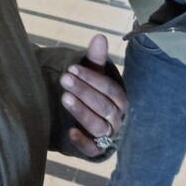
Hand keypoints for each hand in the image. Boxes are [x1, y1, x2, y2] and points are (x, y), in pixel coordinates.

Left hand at [59, 34, 127, 156]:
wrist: (89, 120)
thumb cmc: (92, 92)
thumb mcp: (93, 75)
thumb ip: (96, 58)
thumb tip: (100, 36)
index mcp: (120, 99)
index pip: (110, 88)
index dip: (92, 78)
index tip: (72, 68)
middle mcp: (117, 118)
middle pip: (104, 106)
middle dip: (84, 92)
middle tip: (64, 79)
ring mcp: (107, 135)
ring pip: (98, 126)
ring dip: (82, 111)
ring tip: (64, 97)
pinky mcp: (95, 150)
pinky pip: (93, 149)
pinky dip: (83, 142)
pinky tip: (71, 131)